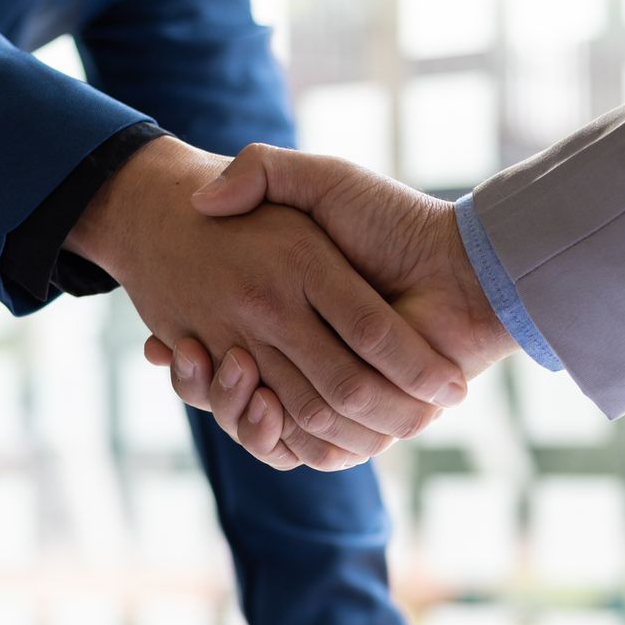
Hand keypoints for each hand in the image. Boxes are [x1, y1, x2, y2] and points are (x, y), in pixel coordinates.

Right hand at [66, 138, 467, 469]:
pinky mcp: (362, 421)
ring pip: (262, 427)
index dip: (186, 356)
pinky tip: (258, 404)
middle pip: (233, 396)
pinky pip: (307, 452)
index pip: (220, 351)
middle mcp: (308, 360)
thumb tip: (202, 200)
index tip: (161, 342)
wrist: (463, 268)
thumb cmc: (393, 219)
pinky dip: (276, 439)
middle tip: (181, 355)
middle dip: (201, 386)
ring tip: (224, 370)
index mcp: (292, 315)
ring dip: (231, 410)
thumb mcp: (322, 182)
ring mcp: (335, 394)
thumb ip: (264, 173)